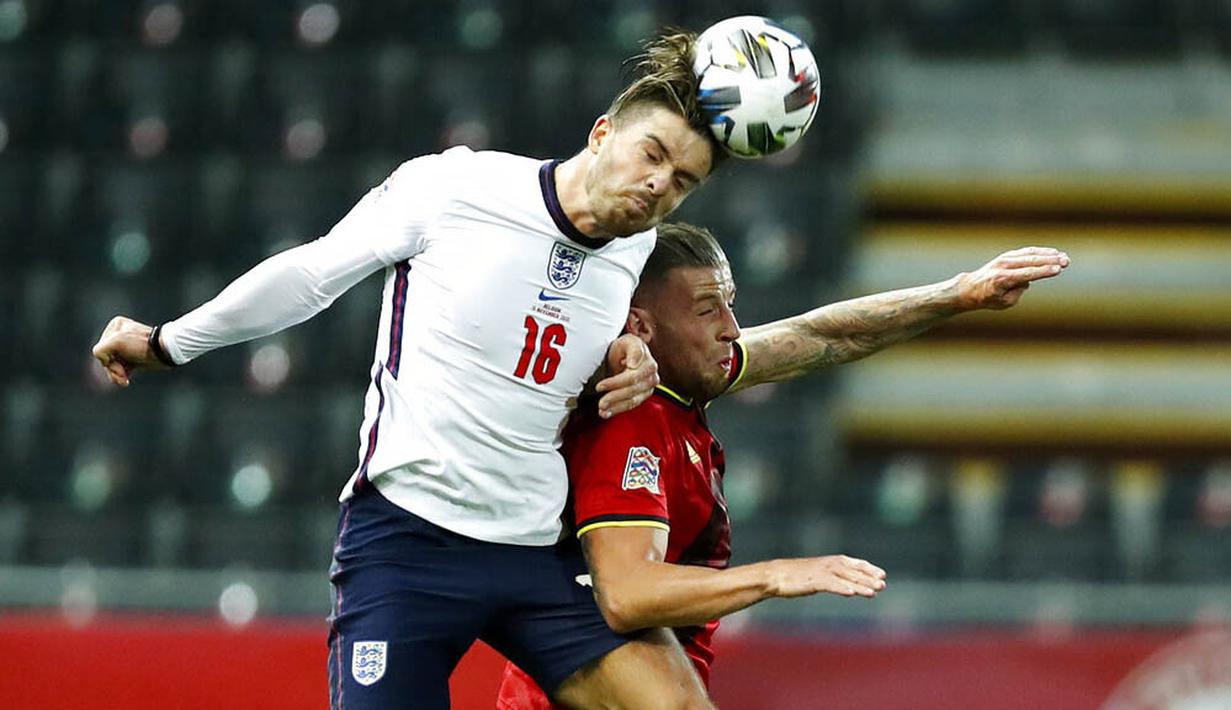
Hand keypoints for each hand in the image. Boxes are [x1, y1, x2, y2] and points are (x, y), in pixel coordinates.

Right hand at [91, 316, 167, 386]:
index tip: (118, 362)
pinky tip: (126, 380)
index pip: (100, 349)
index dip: (107, 359)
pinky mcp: (132, 358)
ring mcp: (126, 348)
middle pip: (105, 358)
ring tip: (124, 380)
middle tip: (122, 374)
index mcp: (115, 326)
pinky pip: (120, 370)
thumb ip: (101, 350)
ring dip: (117, 375)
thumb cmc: (143, 345)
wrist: (164, 352)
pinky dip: (121, 376)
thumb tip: (105, 363)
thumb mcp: (116, 341)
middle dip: (112, 369)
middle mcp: (119, 335)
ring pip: (111, 366)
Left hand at [595, 334, 658, 418]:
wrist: (624, 355)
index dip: (615, 383)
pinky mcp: (642, 396)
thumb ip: (633, 349)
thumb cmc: (624, 347)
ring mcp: (648, 388)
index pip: (632, 378)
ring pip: (632, 401)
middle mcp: (651, 377)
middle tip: (600, 402)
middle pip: (632, 391)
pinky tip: (606, 413)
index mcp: (648, 363)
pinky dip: (617, 410)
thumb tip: (634, 363)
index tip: (600, 386)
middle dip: (614, 397)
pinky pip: (630, 405)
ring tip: (602, 409)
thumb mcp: (627, 341)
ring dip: (616, 407)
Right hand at [766, 555, 886, 598]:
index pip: (854, 563)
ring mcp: (821, 572)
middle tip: (883, 585)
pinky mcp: (813, 581)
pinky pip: (831, 585)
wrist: (776, 575)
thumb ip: (832, 577)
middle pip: (853, 571)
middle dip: (869, 578)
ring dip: (860, 585)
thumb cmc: (796, 576)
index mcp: (830, 561)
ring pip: (845, 578)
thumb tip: (845, 585)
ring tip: (874, 592)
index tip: (882, 574)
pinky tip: (852, 594)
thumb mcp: (817, 574)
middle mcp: (828, 564)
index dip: (868, 568)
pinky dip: (842, 588)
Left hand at [955, 246, 1069, 310]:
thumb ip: (1018, 292)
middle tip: (1066, 261)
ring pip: (1030, 254)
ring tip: (1063, 257)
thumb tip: (1028, 280)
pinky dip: (1040, 251)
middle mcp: (1004, 266)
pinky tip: (1053, 252)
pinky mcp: (1007, 255)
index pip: (1027, 273)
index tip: (1058, 270)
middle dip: (1050, 261)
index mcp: (1002, 279)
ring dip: (1048, 255)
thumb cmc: (988, 298)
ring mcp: (1005, 258)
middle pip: (1031, 261)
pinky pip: (1026, 252)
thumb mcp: (1004, 302)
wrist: (971, 287)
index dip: (1043, 271)